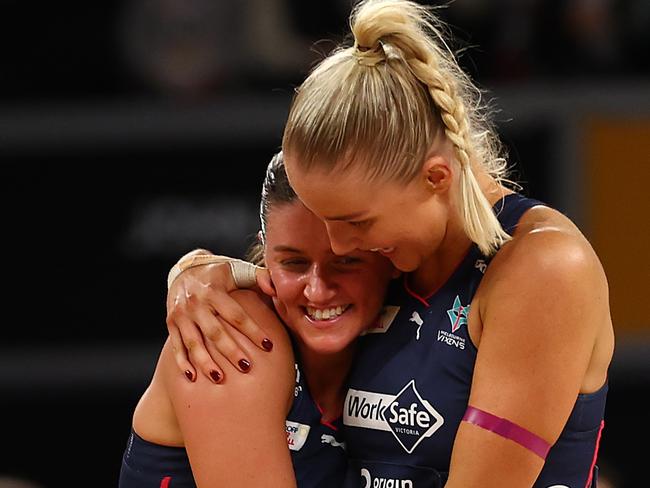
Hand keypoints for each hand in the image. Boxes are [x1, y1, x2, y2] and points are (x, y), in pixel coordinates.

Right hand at [166, 260, 273, 382]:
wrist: (185, 268)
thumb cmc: (219, 272)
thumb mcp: (238, 269)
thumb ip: (260, 276)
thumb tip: (275, 288)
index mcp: (215, 291)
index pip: (236, 315)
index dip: (253, 331)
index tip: (269, 346)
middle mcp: (196, 303)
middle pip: (214, 332)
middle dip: (230, 351)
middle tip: (246, 367)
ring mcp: (181, 314)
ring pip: (193, 342)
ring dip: (205, 362)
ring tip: (219, 378)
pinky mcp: (171, 323)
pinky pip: (176, 346)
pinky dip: (183, 363)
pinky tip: (193, 377)